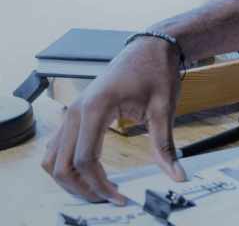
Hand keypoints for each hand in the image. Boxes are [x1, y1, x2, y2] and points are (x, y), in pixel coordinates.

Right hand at [41, 37, 186, 204]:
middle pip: (61, 164)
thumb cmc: (156, 71)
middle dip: (81, 188)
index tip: (120, 198)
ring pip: (52, 157)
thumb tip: (177, 174)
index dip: (99, 185)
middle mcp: (75, 110)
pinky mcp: (74, 112)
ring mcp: (71, 111)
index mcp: (96, 108)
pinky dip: (65, 164)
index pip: (84, 159)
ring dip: (69, 179)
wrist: (149, 47)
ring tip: (97, 190)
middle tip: (108, 199)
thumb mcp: (164, 108)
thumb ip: (165, 145)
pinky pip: (57, 146)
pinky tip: (89, 174)